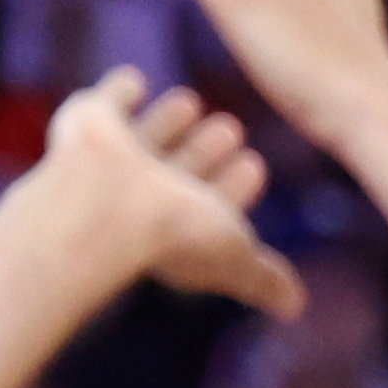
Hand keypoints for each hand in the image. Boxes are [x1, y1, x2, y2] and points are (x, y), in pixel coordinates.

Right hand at [34, 72, 301, 317]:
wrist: (107, 205)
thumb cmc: (174, 235)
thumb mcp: (236, 257)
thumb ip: (264, 278)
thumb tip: (295, 307)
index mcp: (183, 225)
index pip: (216, 203)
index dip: (235, 188)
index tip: (255, 165)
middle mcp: (147, 193)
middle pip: (182, 168)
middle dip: (208, 150)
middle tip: (231, 127)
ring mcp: (117, 156)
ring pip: (150, 134)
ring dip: (170, 120)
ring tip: (192, 101)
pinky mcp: (93, 120)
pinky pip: (109, 100)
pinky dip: (122, 90)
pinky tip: (134, 80)